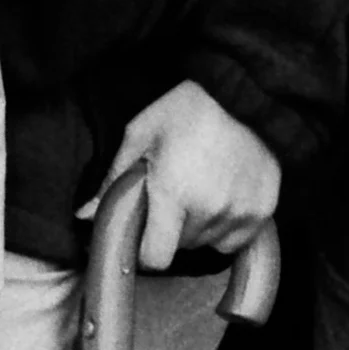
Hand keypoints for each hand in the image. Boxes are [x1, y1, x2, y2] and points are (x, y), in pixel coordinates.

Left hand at [106, 80, 280, 270]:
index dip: (144, 251)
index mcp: (173, 193)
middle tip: (171, 195)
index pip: (156, 256)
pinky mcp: (264, 209)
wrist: (243, 92)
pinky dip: (226, 226)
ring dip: (198, 227)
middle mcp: (210, 209)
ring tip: (198, 189)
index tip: (142, 233)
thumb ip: (113, 181)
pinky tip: (221, 196)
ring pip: (209, 243)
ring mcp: (241, 211)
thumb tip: (84, 216)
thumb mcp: (140, 135)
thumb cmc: (185, 108)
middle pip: (182, 247)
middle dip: (170, 229)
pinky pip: (237, 239)